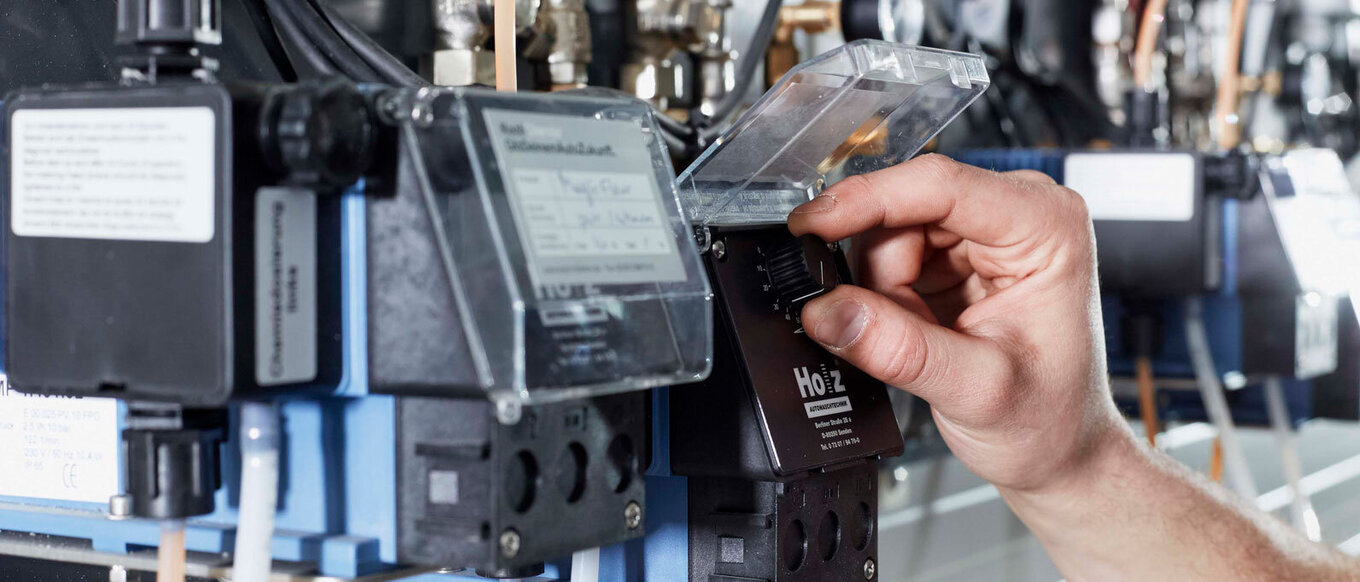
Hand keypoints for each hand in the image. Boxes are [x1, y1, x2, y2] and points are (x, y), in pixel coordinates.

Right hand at [789, 154, 1128, 492]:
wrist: (1056, 450)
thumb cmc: (1047, 418)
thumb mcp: (974, 390)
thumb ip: (897, 349)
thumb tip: (828, 310)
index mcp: (1046, 226)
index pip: (939, 185)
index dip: (866, 200)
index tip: (811, 225)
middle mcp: (1017, 213)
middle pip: (904, 209)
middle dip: (879, 273)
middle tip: (896, 328)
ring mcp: (984, 231)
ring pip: (888, 232)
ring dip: (882, 290)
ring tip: (923, 339)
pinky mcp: (955, 254)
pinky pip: (888, 255)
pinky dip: (886, 297)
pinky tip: (918, 329)